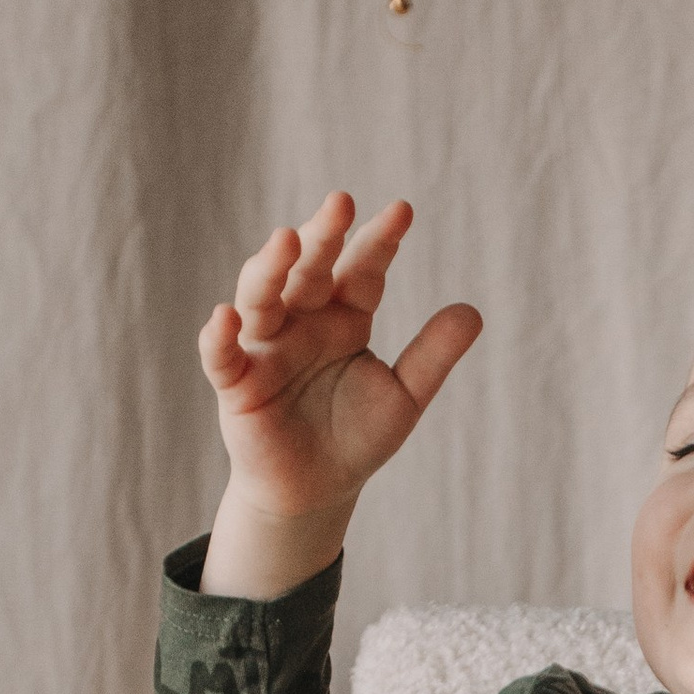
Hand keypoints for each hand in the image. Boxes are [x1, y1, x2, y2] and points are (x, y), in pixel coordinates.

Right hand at [198, 193, 481, 596]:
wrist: (317, 491)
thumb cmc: (356, 436)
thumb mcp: (404, 396)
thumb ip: (432, 355)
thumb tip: (474, 311)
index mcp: (344, 316)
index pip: (363, 269)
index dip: (380, 241)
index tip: (403, 211)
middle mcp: (301, 320)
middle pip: (309, 269)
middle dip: (323, 236)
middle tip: (341, 202)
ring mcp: (265, 347)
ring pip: (262, 297)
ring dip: (270, 268)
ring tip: (287, 239)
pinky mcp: (236, 383)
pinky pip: (222, 355)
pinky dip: (219, 336)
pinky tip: (226, 316)